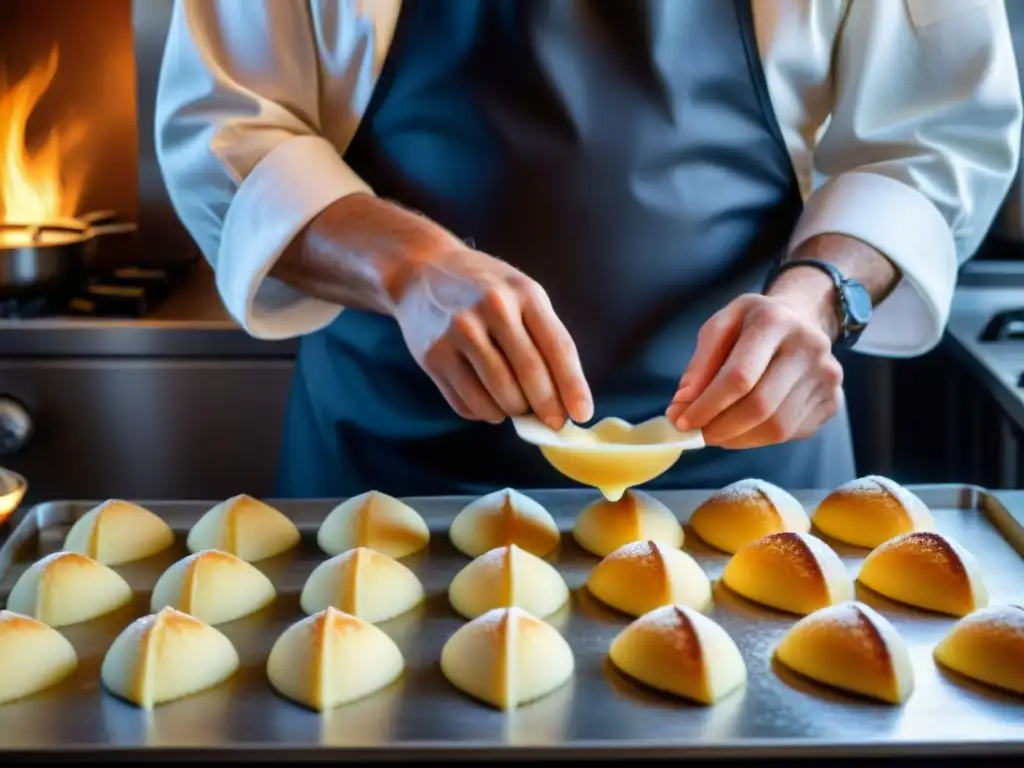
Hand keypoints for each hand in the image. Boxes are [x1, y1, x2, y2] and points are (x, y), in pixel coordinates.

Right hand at [394, 246, 593, 428]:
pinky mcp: (433, 356)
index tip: (582, 414)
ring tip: (517, 406)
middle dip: (547, 408)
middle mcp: (492, 309)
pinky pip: (467, 403)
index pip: (558, 348)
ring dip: (514, 411)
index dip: (573, 387)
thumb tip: (564, 397)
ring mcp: (459, 333)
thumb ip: (544, 337)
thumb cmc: (484, 289)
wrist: (422, 271)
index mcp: (524, 293)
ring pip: (499, 395)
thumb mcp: (521, 294)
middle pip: (530, 375)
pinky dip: (485, 413)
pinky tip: (489, 402)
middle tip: (553, 422)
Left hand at [665, 290, 843, 448]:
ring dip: (737, 438)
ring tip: (715, 432)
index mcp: (775, 321)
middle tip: (697, 434)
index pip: (739, 376)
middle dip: (720, 428)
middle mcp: (809, 347)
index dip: (707, 405)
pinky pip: (791, 433)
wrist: (803, 319)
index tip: (682, 421)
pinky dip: (757, 438)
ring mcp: (827, 377)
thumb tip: (683, 403)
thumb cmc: (752, 325)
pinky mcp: (833, 401)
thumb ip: (700, 362)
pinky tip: (742, 429)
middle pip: (759, 406)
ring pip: (777, 427)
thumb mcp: (721, 325)